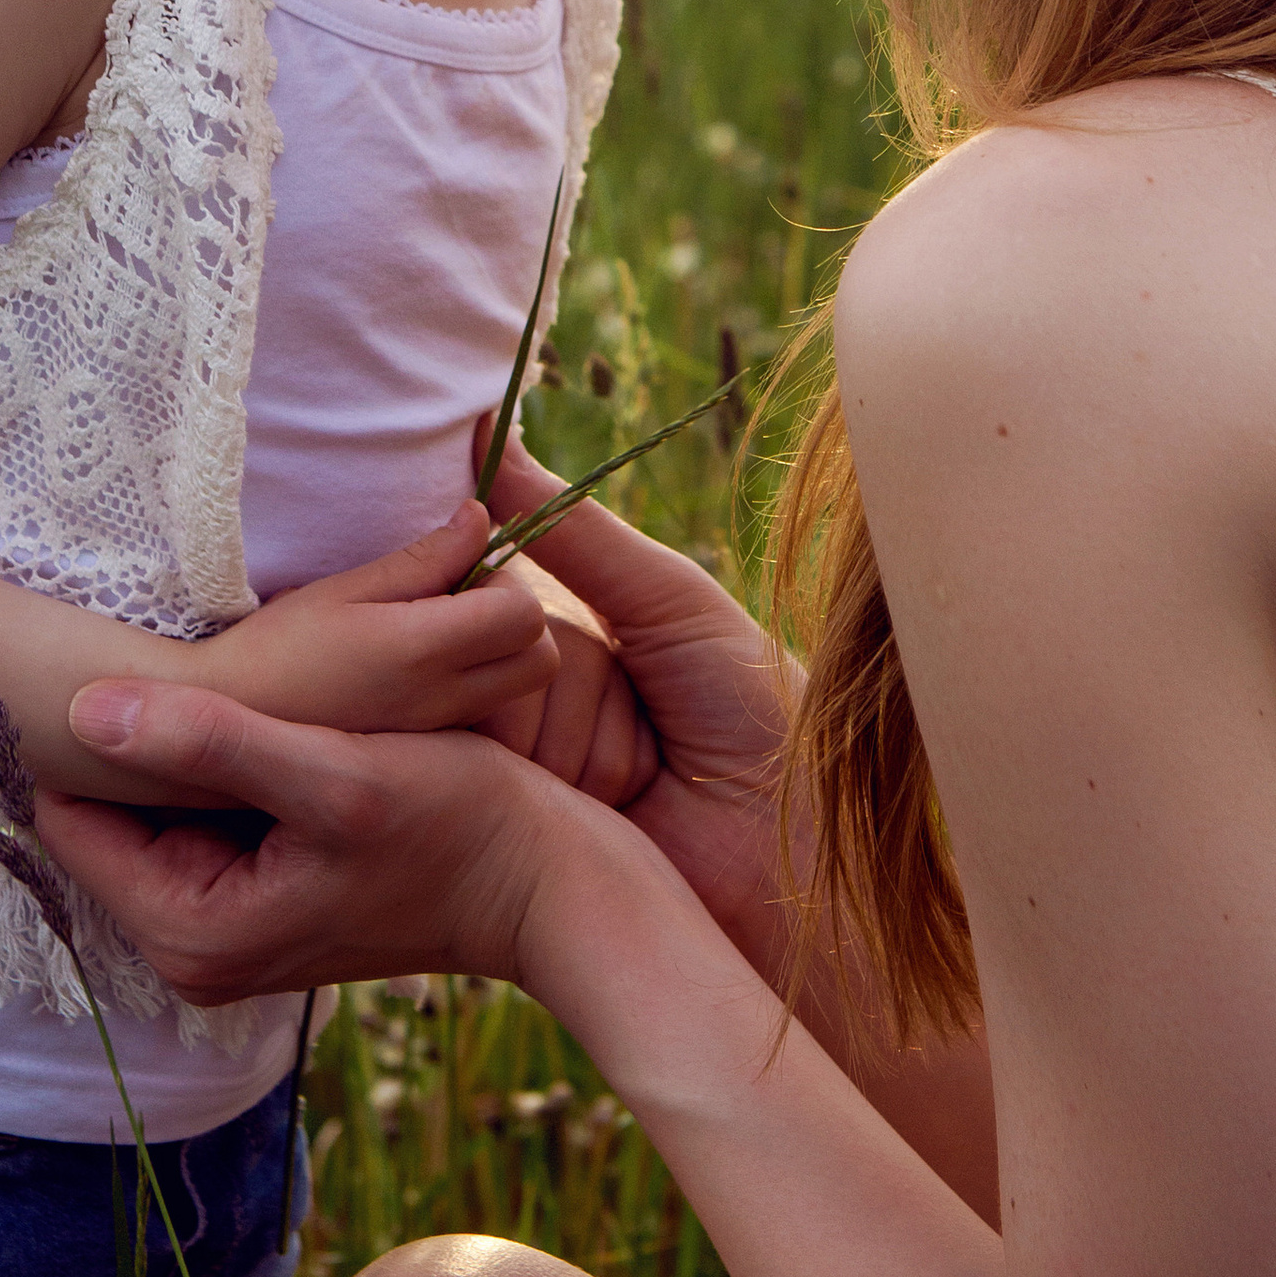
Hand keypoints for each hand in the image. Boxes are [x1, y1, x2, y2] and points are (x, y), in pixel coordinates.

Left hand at [34, 686, 577, 1003]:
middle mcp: (196, 949)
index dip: (87, 738)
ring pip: (165, 810)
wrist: (551, 882)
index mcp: (190, 932)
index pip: (74, 821)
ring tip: (232, 675)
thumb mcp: (335, 774)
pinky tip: (270, 710)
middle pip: (115, 817)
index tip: (116, 657)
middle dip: (141, 740)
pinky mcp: (269, 900)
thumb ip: (212, 742)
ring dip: (189, 746)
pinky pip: (211, 818)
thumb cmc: (460, 828)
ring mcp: (233, 928)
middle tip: (184, 653)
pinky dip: (229, 764)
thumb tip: (84, 710)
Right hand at [193, 502, 554, 737]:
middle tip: (459, 600)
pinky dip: (474, 685)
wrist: (228, 723)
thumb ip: (424, 559)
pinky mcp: (426, 753)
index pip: (526, 615)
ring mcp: (437, 735)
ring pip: (517, 690)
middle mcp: (442, 702)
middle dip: (516, 620)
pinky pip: (483, 714)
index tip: (460, 568)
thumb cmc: (274, 646)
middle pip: (541, 658)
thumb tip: (482, 519)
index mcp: (422, 653)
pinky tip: (422, 669)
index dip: (505, 581)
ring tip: (438, 633)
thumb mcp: (345, 590)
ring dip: (498, 654)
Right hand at [478, 428, 802, 954]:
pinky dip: (560, 775)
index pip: (483, 593)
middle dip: (568, 674)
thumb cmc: (756, 707)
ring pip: (482, 716)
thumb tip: (490, 434)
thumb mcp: (669, 600)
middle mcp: (530, 711)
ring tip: (644, 775)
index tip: (509, 584)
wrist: (798, 841)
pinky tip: (617, 797)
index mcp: (566, 646)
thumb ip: (574, 531)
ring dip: (574, 737)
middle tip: (648, 711)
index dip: (489, 588)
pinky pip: (490, 781)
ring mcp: (523, 780)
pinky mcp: (521, 842)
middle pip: (478, 652)